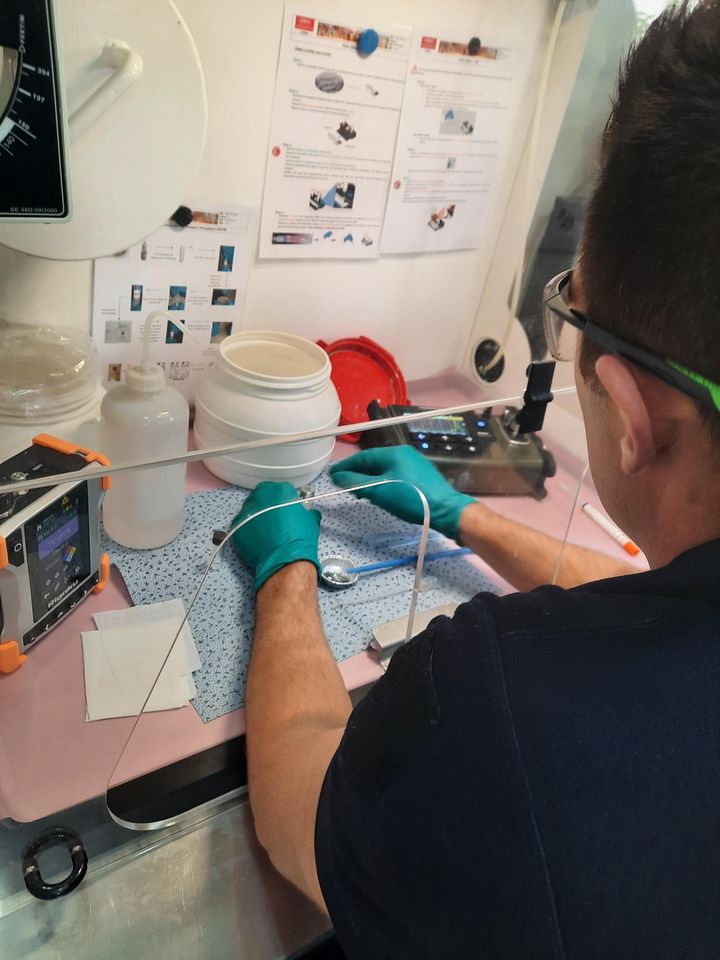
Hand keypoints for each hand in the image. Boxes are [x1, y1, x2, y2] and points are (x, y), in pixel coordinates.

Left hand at [231, 482, 320, 590]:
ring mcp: (246, 510)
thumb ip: (307, 511)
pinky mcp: (236, 524)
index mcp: (280, 490)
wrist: (285, 558)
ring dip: (256, 516)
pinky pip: (241, 523)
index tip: (285, 509)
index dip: (283, 501)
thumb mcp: (311, 520)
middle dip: (267, 505)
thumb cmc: (298, 539)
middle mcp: (261, 496)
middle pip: (262, 496)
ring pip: (250, 509)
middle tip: (275, 519)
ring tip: (266, 531)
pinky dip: (247, 529)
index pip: (280, 489)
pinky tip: (257, 538)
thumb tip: (309, 514)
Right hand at [329, 446, 474, 540]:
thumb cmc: (411, 498)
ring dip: (370, 479)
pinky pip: (395, 475)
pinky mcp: (421, 476)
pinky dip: (382, 482)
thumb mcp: (379, 491)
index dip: (346, 466)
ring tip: (359, 492)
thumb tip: (338, 476)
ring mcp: (414, 464)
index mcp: (394, 453)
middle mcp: (405, 454)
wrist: (445, 510)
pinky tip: (379, 493)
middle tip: (343, 484)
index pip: (363, 456)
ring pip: (385, 469)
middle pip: (374, 462)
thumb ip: (356, 482)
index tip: (332, 474)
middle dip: (358, 473)